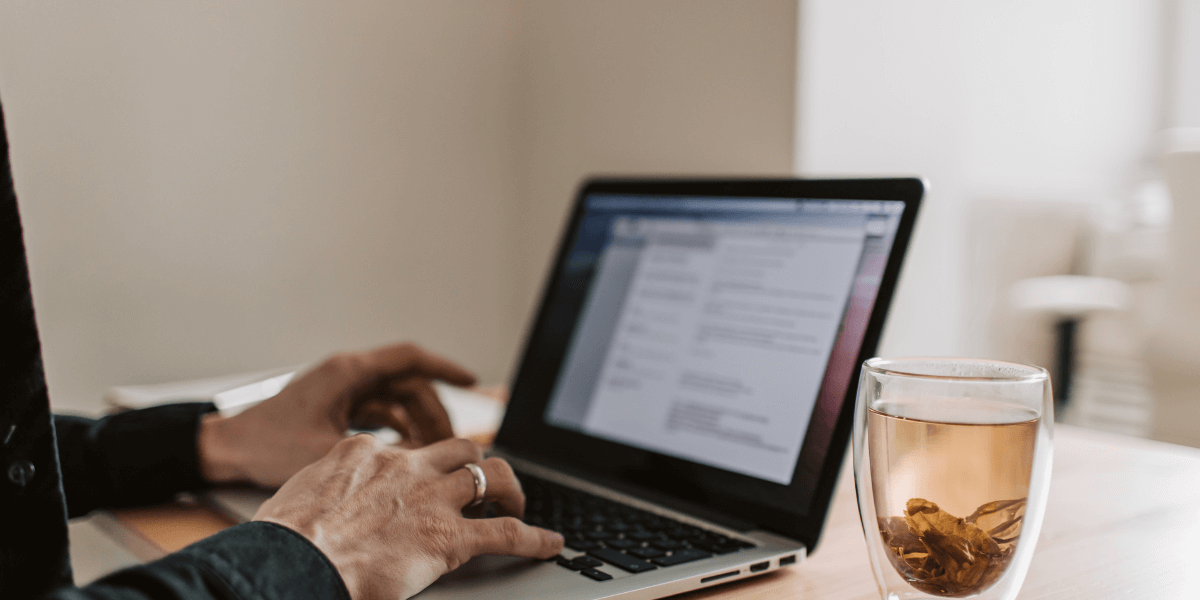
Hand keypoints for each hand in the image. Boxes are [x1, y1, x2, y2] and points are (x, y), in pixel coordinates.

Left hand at [198, 342, 475, 487]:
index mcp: (349, 372)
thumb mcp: (329, 450)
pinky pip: (379, 410)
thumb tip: (420, 456)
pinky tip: (408, 452)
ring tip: (433, 451)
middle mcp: (349, 374)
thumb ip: (379, 450)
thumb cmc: (266, 446)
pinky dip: (398, 428)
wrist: (227, 449)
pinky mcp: (337, 405)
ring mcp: (343, 388)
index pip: (410, 358)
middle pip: (408, 383)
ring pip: (396, 398)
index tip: (472, 381)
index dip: (445, 368)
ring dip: (418, 422)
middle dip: (434, 411)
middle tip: (451, 442)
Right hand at [254, 435, 563, 599]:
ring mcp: (430, 498)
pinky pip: (506, 532)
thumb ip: (322, 493)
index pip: (403, 449)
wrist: (290, 566)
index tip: (421, 481)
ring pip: (490, 475)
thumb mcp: (295, 500)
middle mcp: (404, 467)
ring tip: (518, 503)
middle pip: (458, 449)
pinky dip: (535, 538)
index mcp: (363, 454)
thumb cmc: (280, 544)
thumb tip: (320, 506)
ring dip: (510, 489)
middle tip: (483, 484)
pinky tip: (551, 543)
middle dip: (476, 463)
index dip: (418, 467)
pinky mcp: (449, 538)